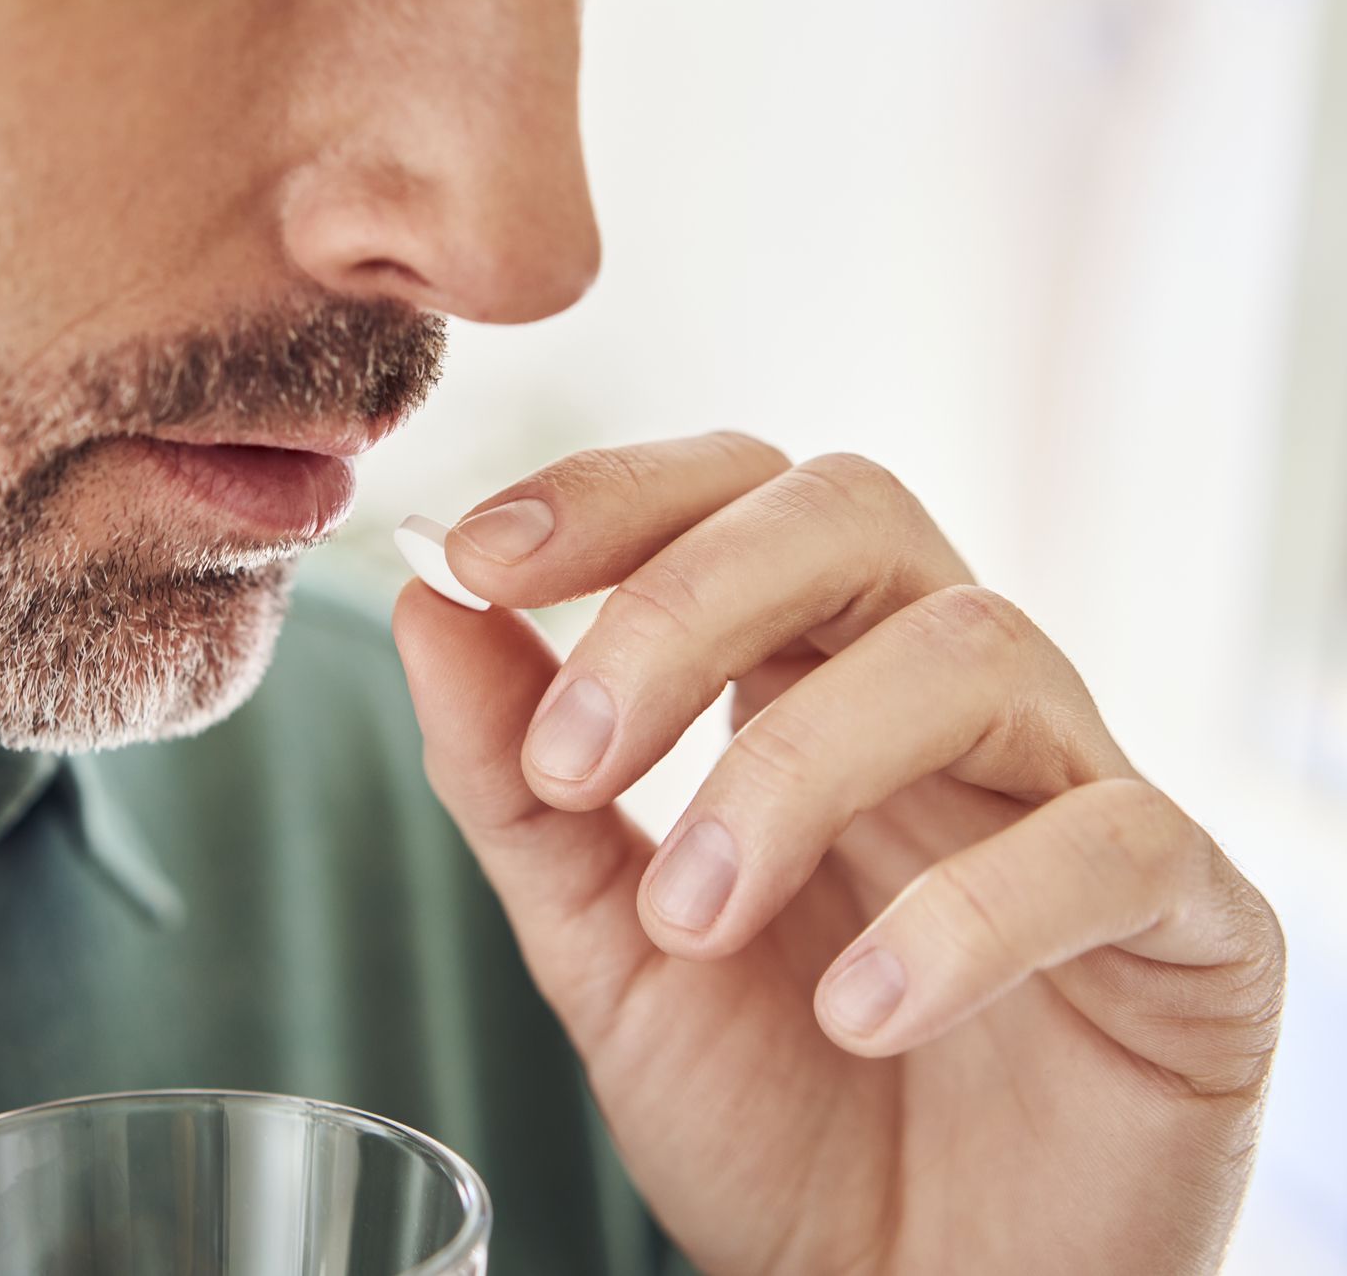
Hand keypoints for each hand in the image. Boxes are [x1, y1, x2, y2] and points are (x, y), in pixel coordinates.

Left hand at [391, 433, 1283, 1275]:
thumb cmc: (775, 1119)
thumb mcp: (600, 947)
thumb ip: (517, 782)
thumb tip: (424, 603)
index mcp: (808, 681)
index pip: (735, 495)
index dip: (614, 496)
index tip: (475, 558)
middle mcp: (946, 701)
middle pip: (852, 515)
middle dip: (687, 607)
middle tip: (575, 765)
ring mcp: (1075, 789)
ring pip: (969, 653)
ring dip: (792, 772)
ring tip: (694, 922)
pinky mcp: (1190, 918)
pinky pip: (1107, 844)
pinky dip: (965, 918)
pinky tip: (859, 1010)